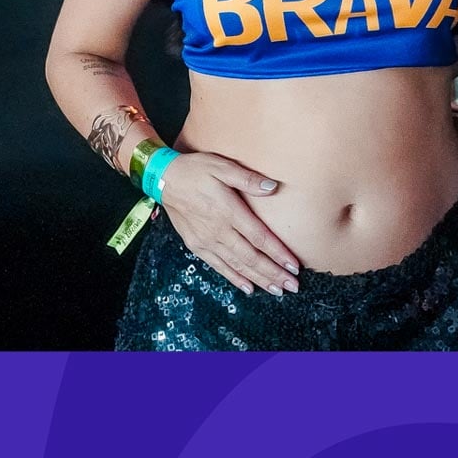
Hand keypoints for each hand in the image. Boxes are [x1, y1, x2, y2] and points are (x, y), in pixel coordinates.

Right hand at [157, 151, 301, 296]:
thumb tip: (273, 187)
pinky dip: (234, 278)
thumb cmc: (196, 170)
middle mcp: (218, 231)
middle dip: (273, 273)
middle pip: (251, 258)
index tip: (294, 266)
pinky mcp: (196, 246)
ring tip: (277, 291)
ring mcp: (206, 241)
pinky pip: (219, 266)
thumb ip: (248, 179)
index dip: (278, 254)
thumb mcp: (222, 166)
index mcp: (228, 211)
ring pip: (237, 266)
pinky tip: (248, 288)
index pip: (259, 237)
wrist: (163, 179)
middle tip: (293, 286)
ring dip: (259, 279)